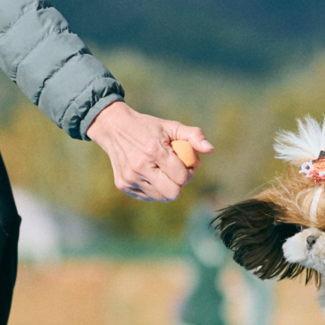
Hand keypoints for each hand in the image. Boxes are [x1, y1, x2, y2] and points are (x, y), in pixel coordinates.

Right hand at [86, 101, 212, 202]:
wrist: (114, 128)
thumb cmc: (149, 128)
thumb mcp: (171, 126)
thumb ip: (193, 136)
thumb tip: (210, 149)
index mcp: (154, 151)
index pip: (182, 177)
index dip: (189, 173)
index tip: (186, 165)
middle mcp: (140, 167)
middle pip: (173, 193)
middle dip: (179, 184)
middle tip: (177, 172)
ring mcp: (130, 177)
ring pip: (161, 197)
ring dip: (167, 187)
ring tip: (163, 172)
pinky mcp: (123, 184)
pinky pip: (148, 197)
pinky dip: (154, 189)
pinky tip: (150, 174)